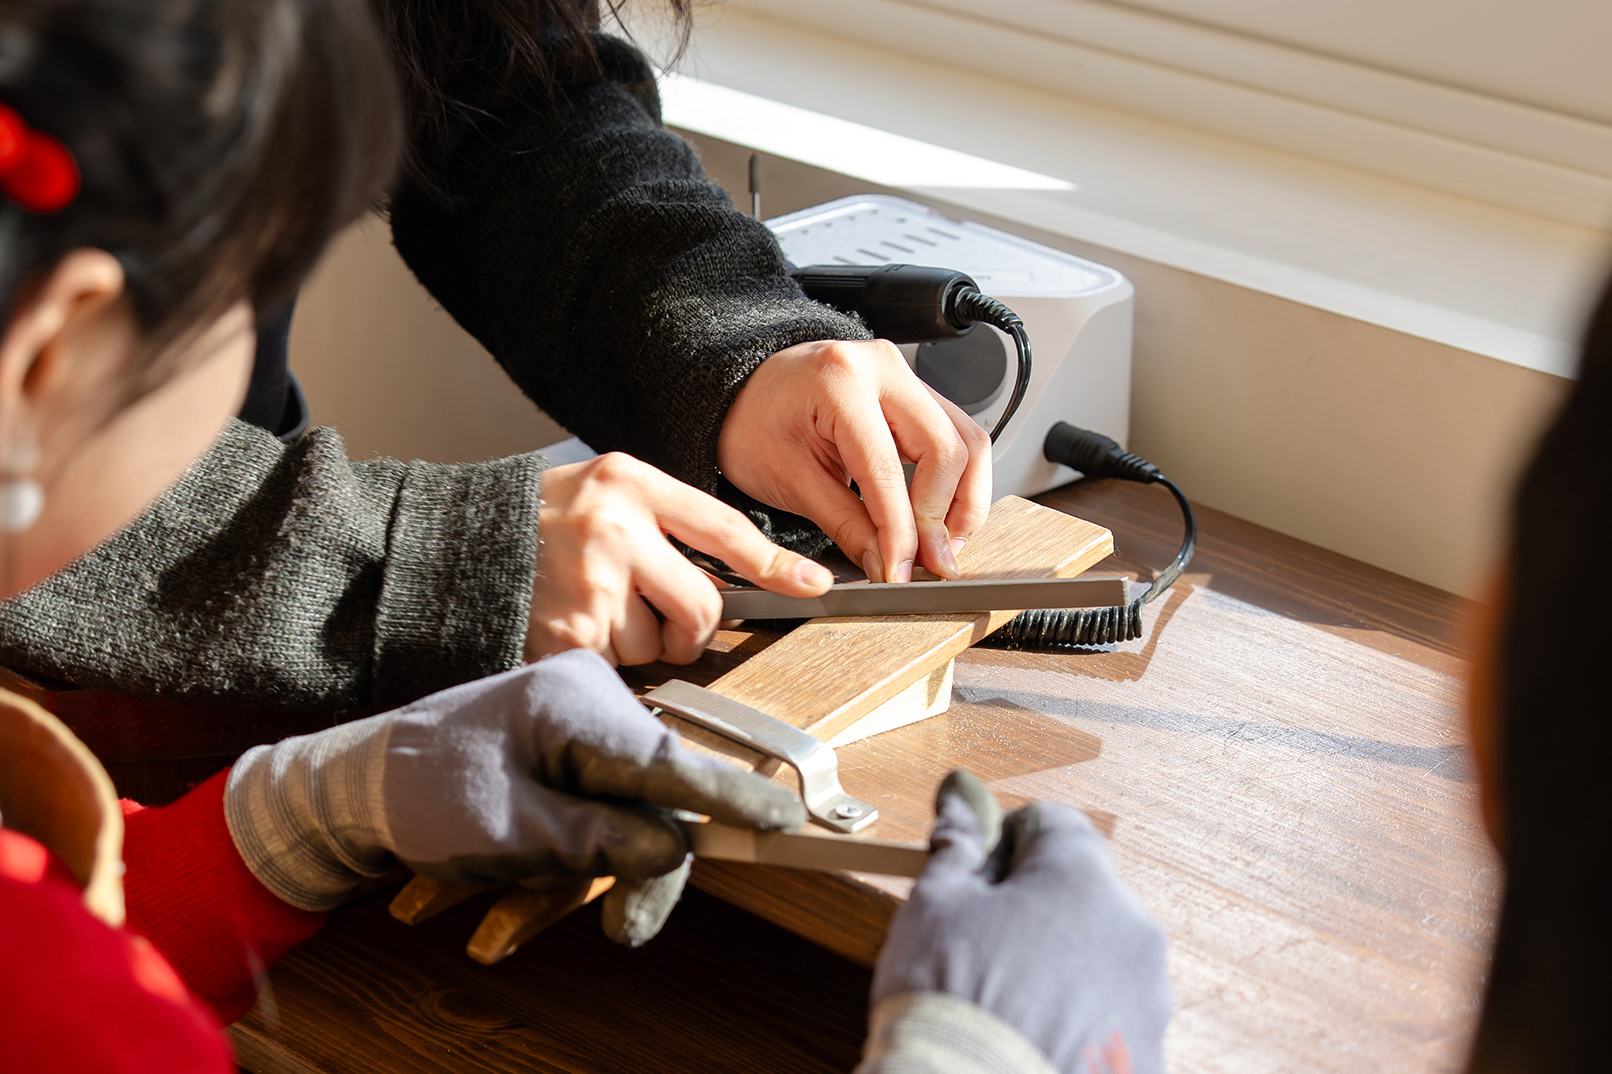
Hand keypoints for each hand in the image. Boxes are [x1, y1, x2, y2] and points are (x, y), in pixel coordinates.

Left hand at [225, 650, 805, 944]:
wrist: (329, 789)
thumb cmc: (413, 792)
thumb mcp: (512, 828)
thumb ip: (601, 838)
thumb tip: (672, 849)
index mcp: (576, 705)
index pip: (671, 762)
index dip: (732, 798)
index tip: (788, 819)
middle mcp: (578, 711)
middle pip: (641, 805)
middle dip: (617, 876)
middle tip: (622, 931)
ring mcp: (560, 739)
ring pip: (598, 827)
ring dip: (547, 890)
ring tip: (486, 935)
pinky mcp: (543, 767)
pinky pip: (563, 827)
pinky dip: (528, 877)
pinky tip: (478, 919)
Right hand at [528, 452, 833, 664]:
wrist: (451, 544)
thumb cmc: (534, 522)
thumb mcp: (600, 491)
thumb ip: (659, 520)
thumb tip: (729, 575)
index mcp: (628, 483)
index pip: (723, 529)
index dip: (774, 564)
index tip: (811, 584)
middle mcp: (615, 529)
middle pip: (701, 606)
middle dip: (688, 628)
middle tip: (654, 617)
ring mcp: (591, 584)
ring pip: (656, 645)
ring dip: (632, 644)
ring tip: (588, 610)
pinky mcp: (568, 634)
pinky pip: (616, 667)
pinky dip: (599, 660)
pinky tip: (569, 629)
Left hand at [717, 339, 991, 582]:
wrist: (743, 392)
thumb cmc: (753, 424)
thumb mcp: (788, 480)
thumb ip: (844, 523)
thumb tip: (888, 564)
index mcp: (840, 381)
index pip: (889, 469)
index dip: (902, 532)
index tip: (902, 573)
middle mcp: (883, 367)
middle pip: (948, 448)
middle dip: (944, 517)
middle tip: (931, 564)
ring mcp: (904, 374)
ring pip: (968, 440)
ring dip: (964, 501)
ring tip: (943, 546)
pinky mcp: (915, 390)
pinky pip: (957, 434)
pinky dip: (957, 482)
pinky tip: (940, 517)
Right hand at [867, 772, 1171, 1073]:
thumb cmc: (950, 1000)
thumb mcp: (934, 905)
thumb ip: (957, 844)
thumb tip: (960, 795)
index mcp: (1083, 879)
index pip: (1053, 825)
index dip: (1005, 844)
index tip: (977, 876)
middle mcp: (1132, 932)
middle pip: (1082, 895)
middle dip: (1036, 910)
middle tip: (980, 948)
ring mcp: (1147, 1001)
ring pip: (1100, 961)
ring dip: (1061, 969)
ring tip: (1004, 1006)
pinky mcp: (1147, 1058)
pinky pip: (1111, 1021)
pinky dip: (1078, 1025)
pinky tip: (1029, 1041)